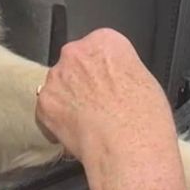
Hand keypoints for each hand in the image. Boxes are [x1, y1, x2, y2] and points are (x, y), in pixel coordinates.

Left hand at [35, 29, 176, 168]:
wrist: (127, 148)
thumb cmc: (143, 119)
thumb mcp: (145, 80)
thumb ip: (121, 70)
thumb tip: (114, 79)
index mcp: (105, 41)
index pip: (99, 46)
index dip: (104, 69)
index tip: (109, 82)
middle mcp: (76, 53)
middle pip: (75, 63)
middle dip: (82, 81)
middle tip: (98, 104)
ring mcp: (56, 77)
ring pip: (59, 85)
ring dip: (69, 99)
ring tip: (88, 122)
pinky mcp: (44, 102)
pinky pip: (47, 110)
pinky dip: (57, 121)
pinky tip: (76, 133)